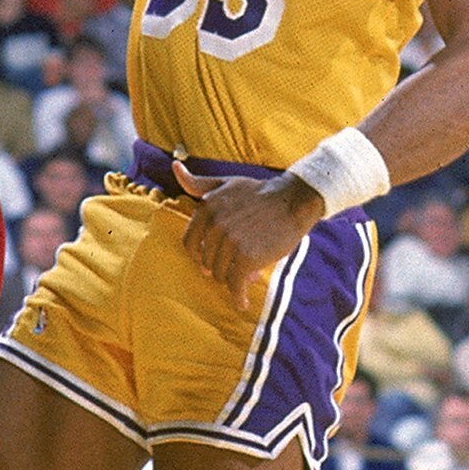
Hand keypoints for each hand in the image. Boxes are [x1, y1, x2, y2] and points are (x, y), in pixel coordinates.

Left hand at [173, 161, 320, 295]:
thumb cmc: (259, 194)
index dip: (201, 253)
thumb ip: (198, 183)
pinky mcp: (246, 258)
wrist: (293, 201)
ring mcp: (230, 242)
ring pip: (218, 274)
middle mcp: (215, 224)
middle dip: (220, 265)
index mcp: (206, 208)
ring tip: (250, 272)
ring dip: (232, 278)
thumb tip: (175, 167)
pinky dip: (238, 296)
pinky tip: (242, 302)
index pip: (190, 243)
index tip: (214, 257)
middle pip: (205, 261)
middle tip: (239, 263)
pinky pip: (234, 284)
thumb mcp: (225, 184)